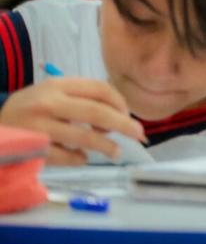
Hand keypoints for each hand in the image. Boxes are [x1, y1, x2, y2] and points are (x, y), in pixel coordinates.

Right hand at [0, 77, 146, 165]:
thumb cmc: (28, 110)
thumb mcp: (50, 93)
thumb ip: (80, 99)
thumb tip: (118, 116)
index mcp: (57, 85)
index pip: (99, 88)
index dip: (120, 102)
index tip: (128, 115)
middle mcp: (49, 103)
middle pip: (96, 112)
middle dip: (123, 124)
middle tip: (138, 134)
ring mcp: (39, 127)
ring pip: (84, 137)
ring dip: (106, 146)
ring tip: (116, 152)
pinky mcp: (33, 149)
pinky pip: (66, 157)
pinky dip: (80, 158)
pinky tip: (82, 157)